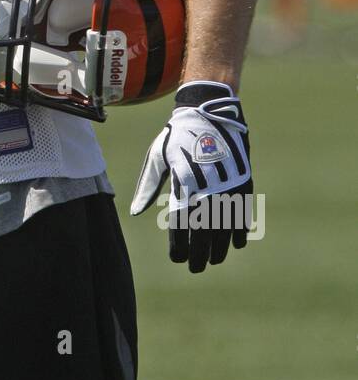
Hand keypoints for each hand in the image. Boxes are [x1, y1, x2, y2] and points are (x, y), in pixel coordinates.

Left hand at [130, 81, 251, 271]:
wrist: (209, 111)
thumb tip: (136, 211)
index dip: (180, 246)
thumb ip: (148, 185)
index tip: (177, 259)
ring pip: (225, 227)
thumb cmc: (178, 135)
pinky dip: (240, 230)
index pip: (181, 225)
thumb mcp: (158, 156)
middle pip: (204, 233)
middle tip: (196, 268)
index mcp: (183, 183)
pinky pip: (243, 212)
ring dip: (221, 248)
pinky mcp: (243, 180)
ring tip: (214, 261)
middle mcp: (207, 187)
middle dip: (200, 255)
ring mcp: (228, 185)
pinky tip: (236, 243)